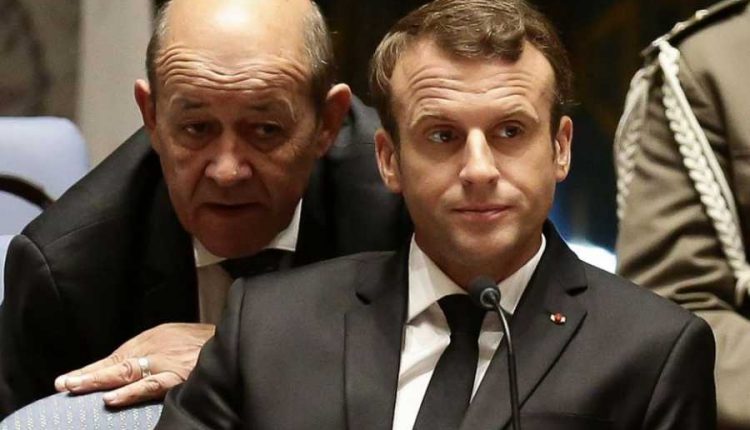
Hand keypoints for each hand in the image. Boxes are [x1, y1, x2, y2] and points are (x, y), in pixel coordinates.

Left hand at [54, 323, 214, 406]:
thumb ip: (157, 351)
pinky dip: (131, 391)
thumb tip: (132, 369)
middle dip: (90, 374)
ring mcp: (166, 362)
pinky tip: (113, 397)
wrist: (234, 341)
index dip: (94, 368)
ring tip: (77, 387)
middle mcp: (158, 347)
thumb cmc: (208, 343)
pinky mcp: (179, 376)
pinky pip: (150, 386)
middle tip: (66, 383)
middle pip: (118, 362)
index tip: (71, 378)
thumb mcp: (178, 338)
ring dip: (100, 380)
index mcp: (156, 338)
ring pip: (127, 372)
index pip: (119, 355)